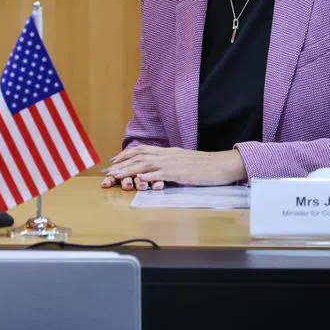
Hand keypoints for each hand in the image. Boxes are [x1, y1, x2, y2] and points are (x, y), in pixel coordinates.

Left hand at [99, 145, 246, 189]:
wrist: (221, 165)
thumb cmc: (204, 166)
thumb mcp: (183, 161)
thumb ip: (169, 163)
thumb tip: (157, 169)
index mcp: (167, 151)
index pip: (142, 150)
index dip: (126, 154)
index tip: (114, 160)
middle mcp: (166, 154)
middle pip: (139, 156)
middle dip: (121, 163)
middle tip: (108, 170)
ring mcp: (171, 163)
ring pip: (144, 164)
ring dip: (128, 170)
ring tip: (115, 175)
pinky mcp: (178, 173)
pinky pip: (160, 174)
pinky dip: (147, 176)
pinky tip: (137, 180)